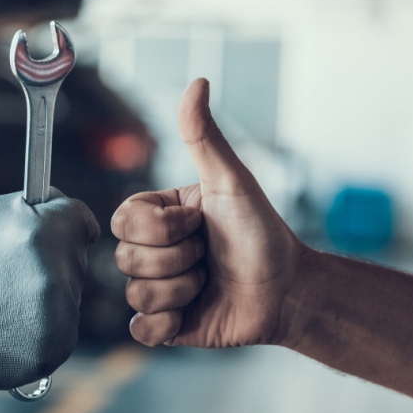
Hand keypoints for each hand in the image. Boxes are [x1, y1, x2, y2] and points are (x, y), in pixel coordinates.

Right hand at [0, 189, 99, 389]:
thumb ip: (36, 207)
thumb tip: (68, 210)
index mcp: (43, 232)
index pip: (83, 220)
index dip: (68, 226)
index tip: (58, 235)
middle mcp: (55, 273)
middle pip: (77, 260)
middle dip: (52, 262)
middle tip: (10, 275)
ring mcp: (58, 315)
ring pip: (71, 297)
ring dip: (49, 298)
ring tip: (5, 303)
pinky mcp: (55, 347)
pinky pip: (63, 330)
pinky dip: (43, 329)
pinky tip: (10, 327)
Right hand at [111, 78, 304, 347]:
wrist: (288, 290)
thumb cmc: (263, 233)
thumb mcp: (232, 182)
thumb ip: (204, 137)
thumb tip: (198, 82)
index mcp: (160, 216)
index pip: (123, 220)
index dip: (161, 227)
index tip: (198, 223)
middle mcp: (153, 251)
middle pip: (126, 258)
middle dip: (177, 259)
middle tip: (208, 255)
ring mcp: (158, 290)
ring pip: (136, 294)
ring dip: (182, 290)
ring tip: (208, 282)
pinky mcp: (166, 326)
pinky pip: (141, 330)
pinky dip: (168, 324)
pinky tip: (193, 312)